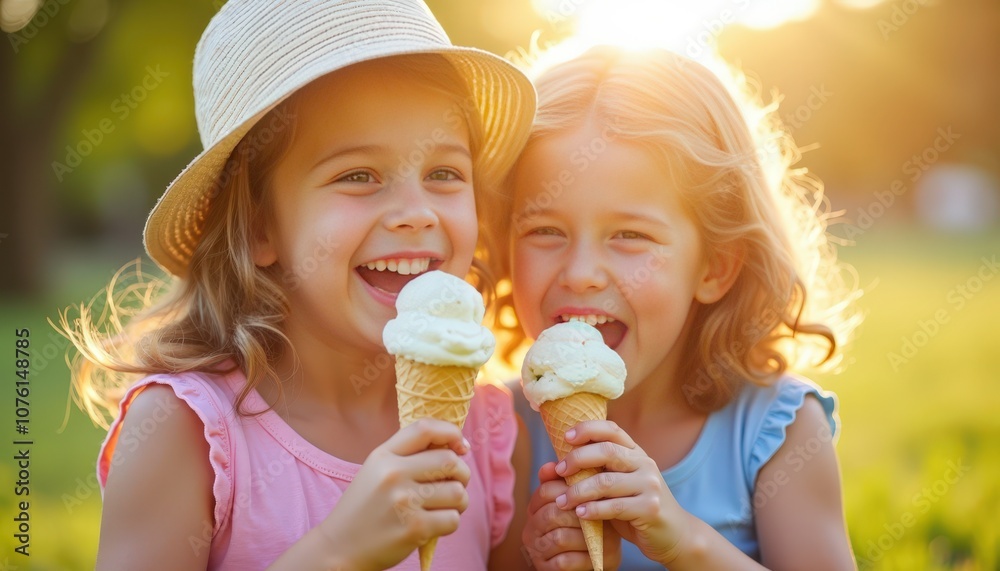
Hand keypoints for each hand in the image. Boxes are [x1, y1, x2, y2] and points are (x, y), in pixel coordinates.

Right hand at [318, 419, 471, 569]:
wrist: (339, 548)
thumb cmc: (365, 508)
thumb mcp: (376, 471)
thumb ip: (408, 455)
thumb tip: (457, 447)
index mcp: (383, 456)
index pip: (425, 428)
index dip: (451, 433)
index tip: (461, 447)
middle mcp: (393, 474)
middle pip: (450, 461)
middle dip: (462, 473)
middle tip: (454, 484)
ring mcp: (404, 502)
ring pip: (457, 492)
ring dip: (459, 501)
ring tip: (444, 507)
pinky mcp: (414, 529)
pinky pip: (453, 519)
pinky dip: (450, 522)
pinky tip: (434, 525)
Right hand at [522, 462, 621, 570]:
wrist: (598, 558)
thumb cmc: (592, 524)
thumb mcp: (586, 500)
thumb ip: (575, 481)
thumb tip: (557, 461)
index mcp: (537, 506)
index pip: (546, 490)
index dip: (570, 488)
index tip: (592, 488)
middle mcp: (531, 527)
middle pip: (551, 513)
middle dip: (578, 513)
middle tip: (599, 513)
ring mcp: (537, 549)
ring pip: (559, 537)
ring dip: (583, 535)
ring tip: (600, 533)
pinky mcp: (546, 568)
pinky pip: (563, 561)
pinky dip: (582, 556)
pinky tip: (595, 553)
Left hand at [554, 420, 691, 566]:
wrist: (672, 535)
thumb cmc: (635, 508)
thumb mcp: (615, 487)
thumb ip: (591, 474)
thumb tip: (551, 467)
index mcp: (636, 453)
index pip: (612, 430)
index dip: (587, 429)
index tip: (566, 437)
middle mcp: (645, 464)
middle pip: (607, 451)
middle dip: (577, 459)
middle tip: (559, 471)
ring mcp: (650, 485)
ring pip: (607, 481)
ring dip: (578, 491)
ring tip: (562, 501)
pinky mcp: (650, 508)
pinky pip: (615, 506)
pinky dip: (593, 510)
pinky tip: (580, 514)